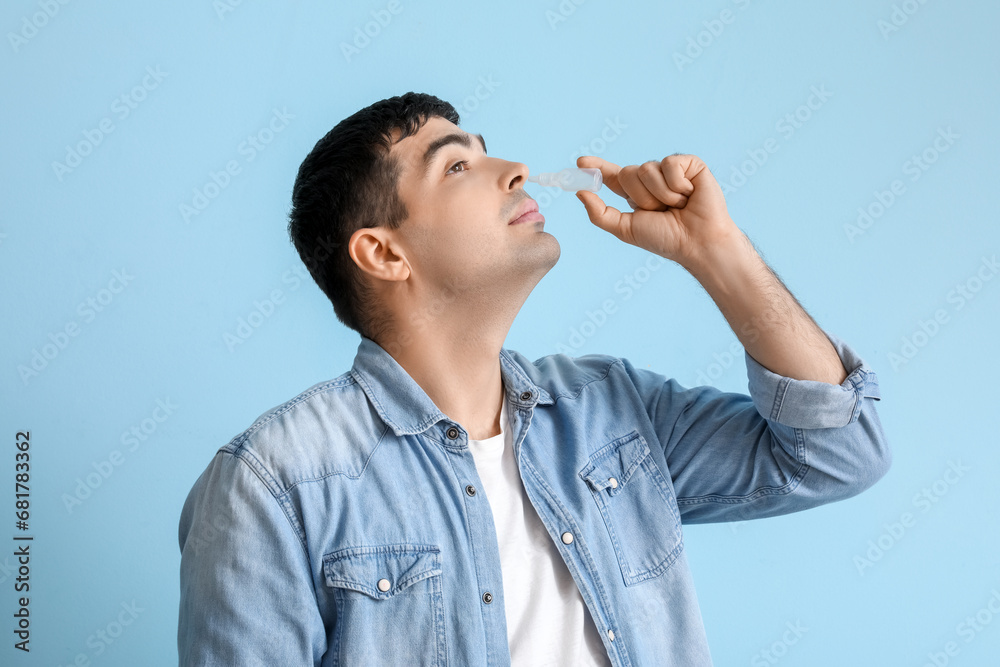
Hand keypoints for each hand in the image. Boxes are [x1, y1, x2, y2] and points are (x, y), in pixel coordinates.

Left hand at [575, 154, 741, 270]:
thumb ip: (600, 214)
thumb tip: (581, 193)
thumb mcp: (626, 229)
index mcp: (636, 195)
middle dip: (641, 196)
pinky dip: (677, 184)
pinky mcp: (689, 165)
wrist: (697, 242)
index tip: (581, 163)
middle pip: (627, 172)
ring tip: (678, 206)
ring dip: (661, 194)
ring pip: (647, 168)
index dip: (597, 167)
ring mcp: (670, 171)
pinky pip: (669, 164)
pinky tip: (690, 194)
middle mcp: (651, 181)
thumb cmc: (665, 239)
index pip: (612, 177)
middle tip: (660, 211)